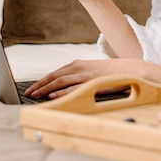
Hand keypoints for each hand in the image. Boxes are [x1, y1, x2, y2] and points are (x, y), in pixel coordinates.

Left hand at [23, 59, 160, 99]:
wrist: (133, 69)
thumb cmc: (112, 73)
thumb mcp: (92, 73)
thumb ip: (78, 78)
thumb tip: (64, 88)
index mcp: (79, 64)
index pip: (55, 73)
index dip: (42, 81)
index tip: (31, 88)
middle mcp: (80, 67)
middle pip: (54, 76)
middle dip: (39, 85)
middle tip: (27, 93)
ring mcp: (86, 74)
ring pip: (60, 81)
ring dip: (45, 89)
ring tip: (35, 95)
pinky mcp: (93, 82)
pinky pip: (74, 87)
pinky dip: (61, 91)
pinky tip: (52, 96)